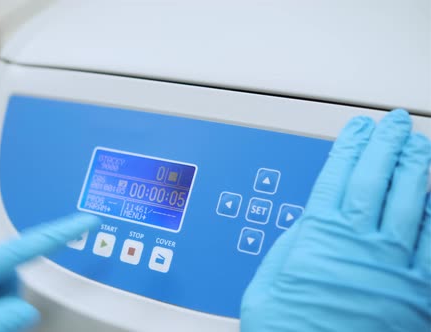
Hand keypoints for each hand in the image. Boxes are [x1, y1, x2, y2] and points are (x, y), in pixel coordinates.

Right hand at [241, 110, 430, 330]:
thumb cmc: (285, 330)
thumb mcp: (268, 280)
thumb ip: (296, 245)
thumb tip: (312, 223)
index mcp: (320, 236)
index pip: (338, 177)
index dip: (350, 147)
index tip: (357, 127)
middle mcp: (359, 244)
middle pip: (377, 180)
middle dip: (386, 146)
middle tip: (394, 123)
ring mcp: (392, 267)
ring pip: (410, 204)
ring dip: (416, 170)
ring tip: (419, 145)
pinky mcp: (416, 294)